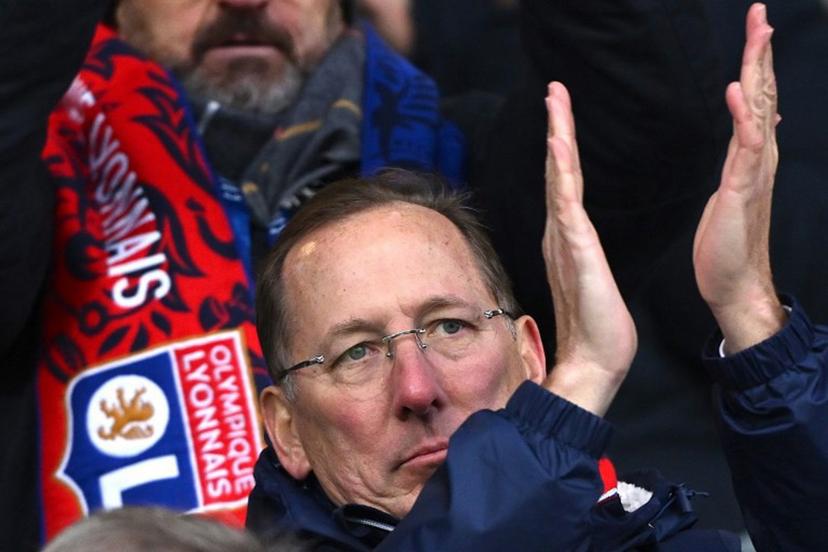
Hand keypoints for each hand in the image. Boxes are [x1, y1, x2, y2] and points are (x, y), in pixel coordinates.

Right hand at [541, 82, 636, 415]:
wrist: (594, 362)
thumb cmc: (597, 330)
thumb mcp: (592, 284)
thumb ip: (579, 262)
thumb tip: (575, 254)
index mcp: (567, 241)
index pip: (564, 185)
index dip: (561, 149)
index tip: (560, 118)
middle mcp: (561, 235)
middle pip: (557, 171)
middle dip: (556, 128)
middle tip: (554, 90)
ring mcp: (565, 241)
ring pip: (559, 177)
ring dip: (557, 136)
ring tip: (555, 100)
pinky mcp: (576, 251)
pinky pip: (566, 201)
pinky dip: (561, 170)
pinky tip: (559, 145)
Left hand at [693, 3, 785, 353]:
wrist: (734, 280)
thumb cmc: (730, 238)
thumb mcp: (737, 184)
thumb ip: (746, 152)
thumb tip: (757, 124)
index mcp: (752, 154)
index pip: (756, 99)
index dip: (756, 63)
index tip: (756, 27)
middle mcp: (760, 156)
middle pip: (762, 94)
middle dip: (760, 53)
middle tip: (759, 14)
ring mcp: (754, 171)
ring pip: (759, 111)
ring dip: (758, 72)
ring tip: (758, 36)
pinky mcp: (742, 189)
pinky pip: (745, 147)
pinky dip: (743, 118)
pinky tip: (738, 92)